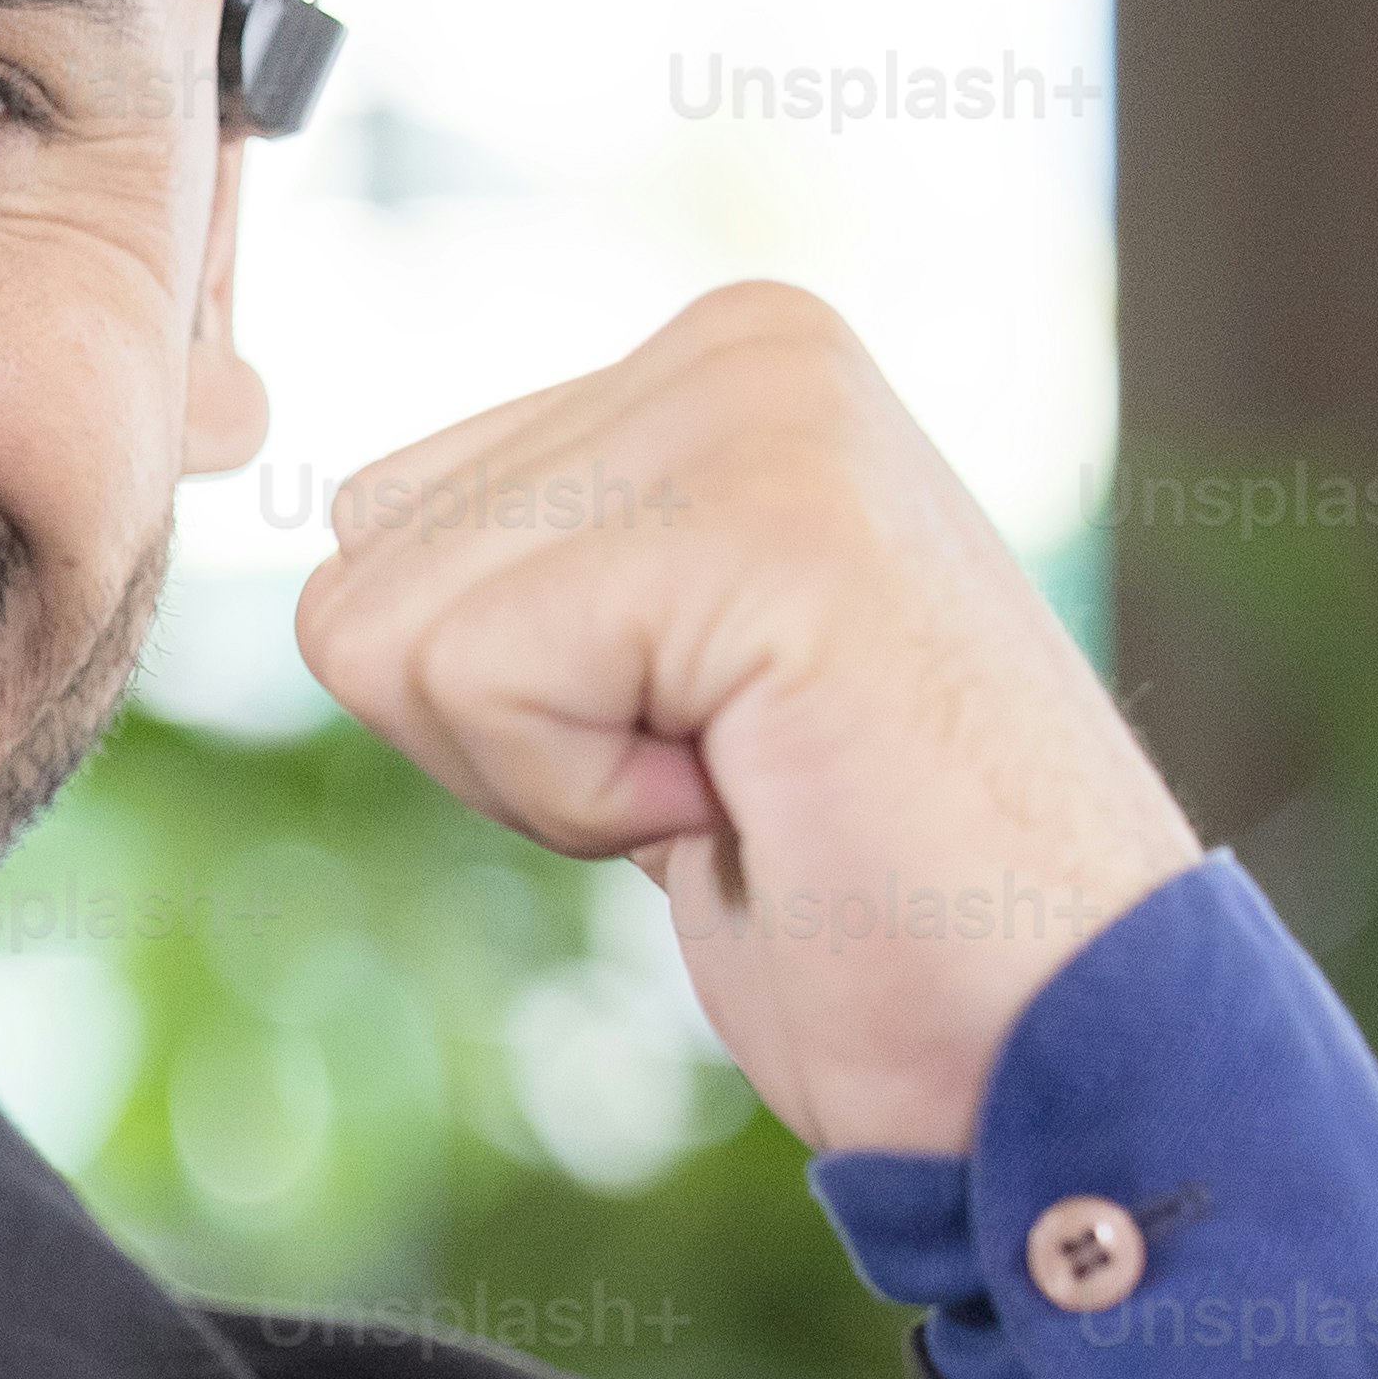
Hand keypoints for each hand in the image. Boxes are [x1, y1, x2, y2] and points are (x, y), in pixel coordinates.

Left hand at [290, 284, 1205, 1156]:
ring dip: (546, 772)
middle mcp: (742, 341)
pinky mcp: (763, 521)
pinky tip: (757, 790)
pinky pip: (473, 679)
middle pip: (360, 567)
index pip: (380, 519)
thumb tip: (327, 528)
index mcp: (718, 356)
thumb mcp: (649, 667)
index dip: (497, 699)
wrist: (1050, 1037)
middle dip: (508, 735)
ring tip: (748, 773)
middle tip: (727, 773)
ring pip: (390, 627)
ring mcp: (760, 411)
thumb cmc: (852, 889)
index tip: (698, 739)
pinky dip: (584, 800)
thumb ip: (528, 557)